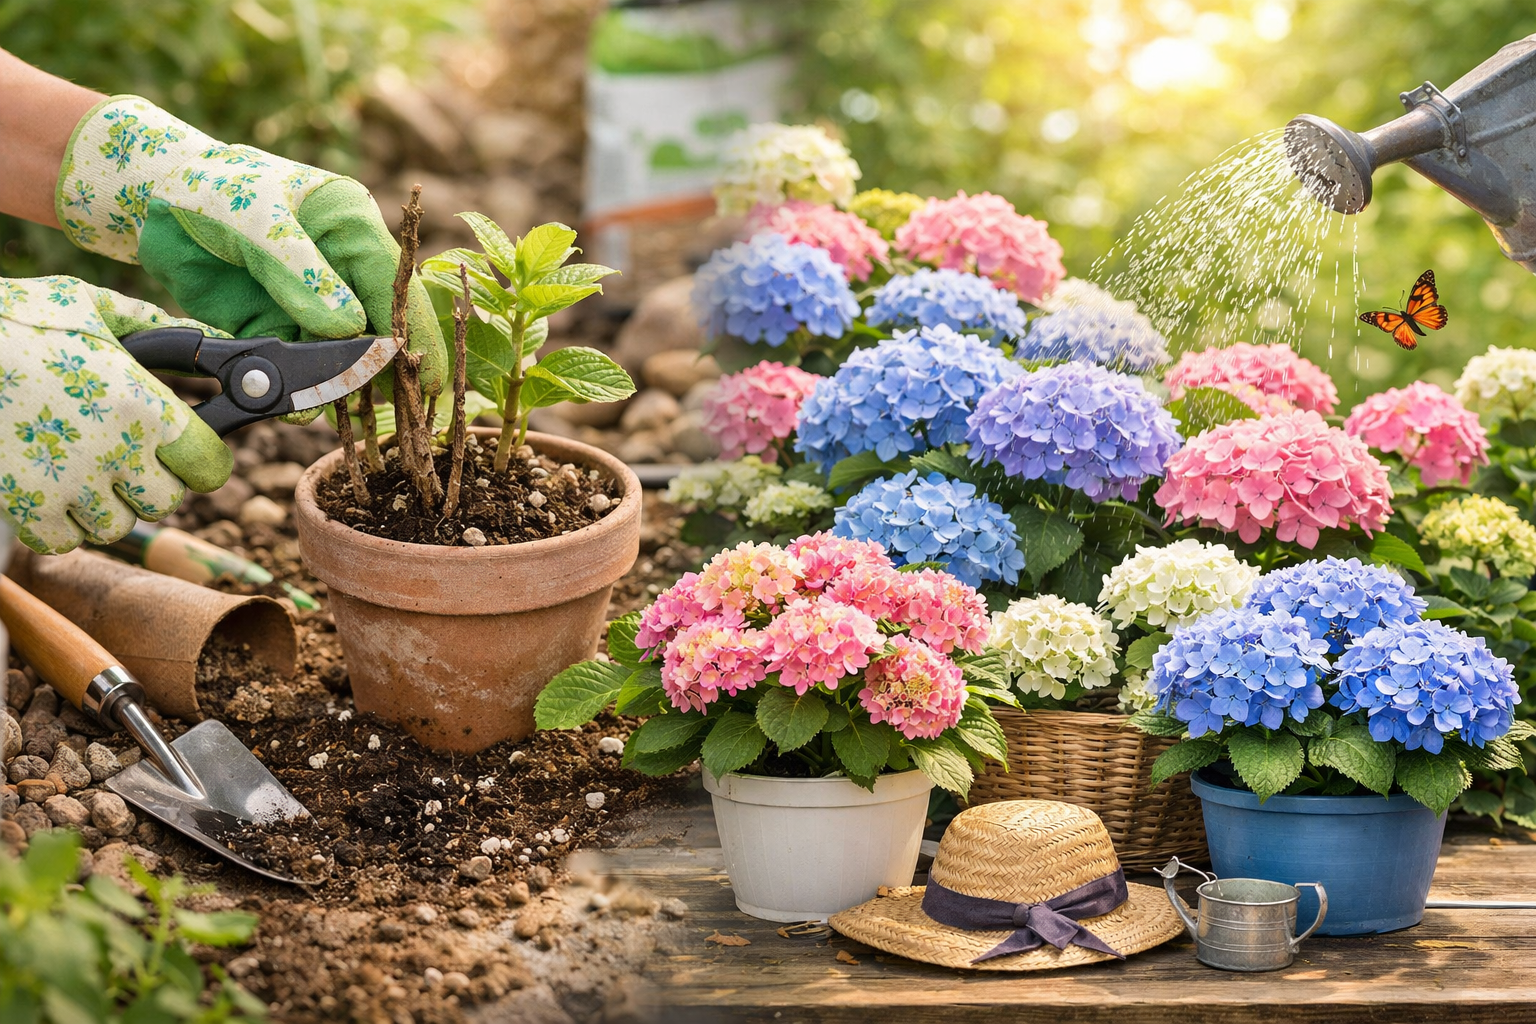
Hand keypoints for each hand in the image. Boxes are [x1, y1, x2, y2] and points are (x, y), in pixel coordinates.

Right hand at [0, 276, 230, 553]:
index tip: (186, 452)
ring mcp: (72, 484)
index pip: (211, 467)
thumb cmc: (18, 319)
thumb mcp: (92, 306)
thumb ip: (159, 326)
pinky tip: (50, 488)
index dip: (201, 461)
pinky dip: (59, 524)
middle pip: (165, 502)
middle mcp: (119, 452)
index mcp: (148, 408)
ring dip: (104, 505)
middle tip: (123, 457)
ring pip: (116, 526)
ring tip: (81, 469)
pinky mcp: (27, 505)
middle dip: (148, 484)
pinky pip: (64, 540)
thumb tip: (218, 340)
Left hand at [53, 95, 444, 398]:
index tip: (428, 377)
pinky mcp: (274, 325)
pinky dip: (296, 388)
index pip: (396, 285)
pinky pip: (294, 363)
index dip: (415, 333)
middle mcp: (341, 267)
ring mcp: (308, 299)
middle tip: (390, 405)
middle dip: (380, 367)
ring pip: (336, 352)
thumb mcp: (257, 220)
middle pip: (376, 326)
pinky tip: (298, 408)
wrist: (149, 198)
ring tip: (335, 407)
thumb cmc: (211, 187)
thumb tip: (349, 327)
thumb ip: (301, 273)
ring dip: (335, 383)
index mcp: (352, 226)